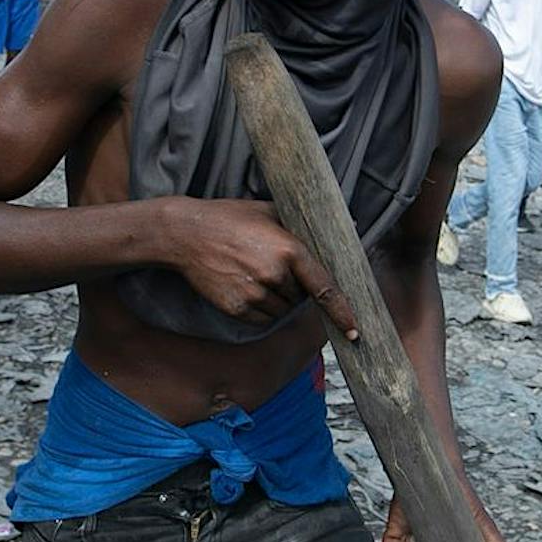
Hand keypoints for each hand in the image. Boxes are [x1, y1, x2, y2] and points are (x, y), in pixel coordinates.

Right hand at [170, 199, 359, 335]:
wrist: (186, 234)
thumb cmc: (230, 219)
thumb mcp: (268, 211)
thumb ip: (302, 222)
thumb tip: (348, 222)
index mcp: (289, 249)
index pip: (324, 288)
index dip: (341, 311)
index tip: (354, 329)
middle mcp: (275, 274)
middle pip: (301, 298)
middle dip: (294, 287)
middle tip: (269, 265)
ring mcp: (255, 294)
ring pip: (282, 311)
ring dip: (277, 299)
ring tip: (254, 273)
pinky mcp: (238, 308)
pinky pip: (263, 319)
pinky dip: (260, 309)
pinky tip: (244, 285)